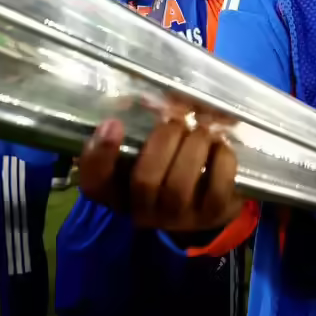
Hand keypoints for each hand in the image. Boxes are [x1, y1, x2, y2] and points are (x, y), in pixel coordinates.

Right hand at [78, 100, 242, 231]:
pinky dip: (221, 159)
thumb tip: (157, 97)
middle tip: (178, 121)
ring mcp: (178, 218)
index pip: (94, 182)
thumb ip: (144, 127)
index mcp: (119, 193)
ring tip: (202, 130)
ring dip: (194, 146)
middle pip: (145, 180)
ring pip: (180, 185)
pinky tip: (220, 145)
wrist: (206, 209)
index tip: (112, 123)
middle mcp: (144, 212)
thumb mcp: (149, 153)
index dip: (99, 155)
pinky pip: (217, 187)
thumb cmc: (171, 171)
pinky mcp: (212, 216)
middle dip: (164, 140)